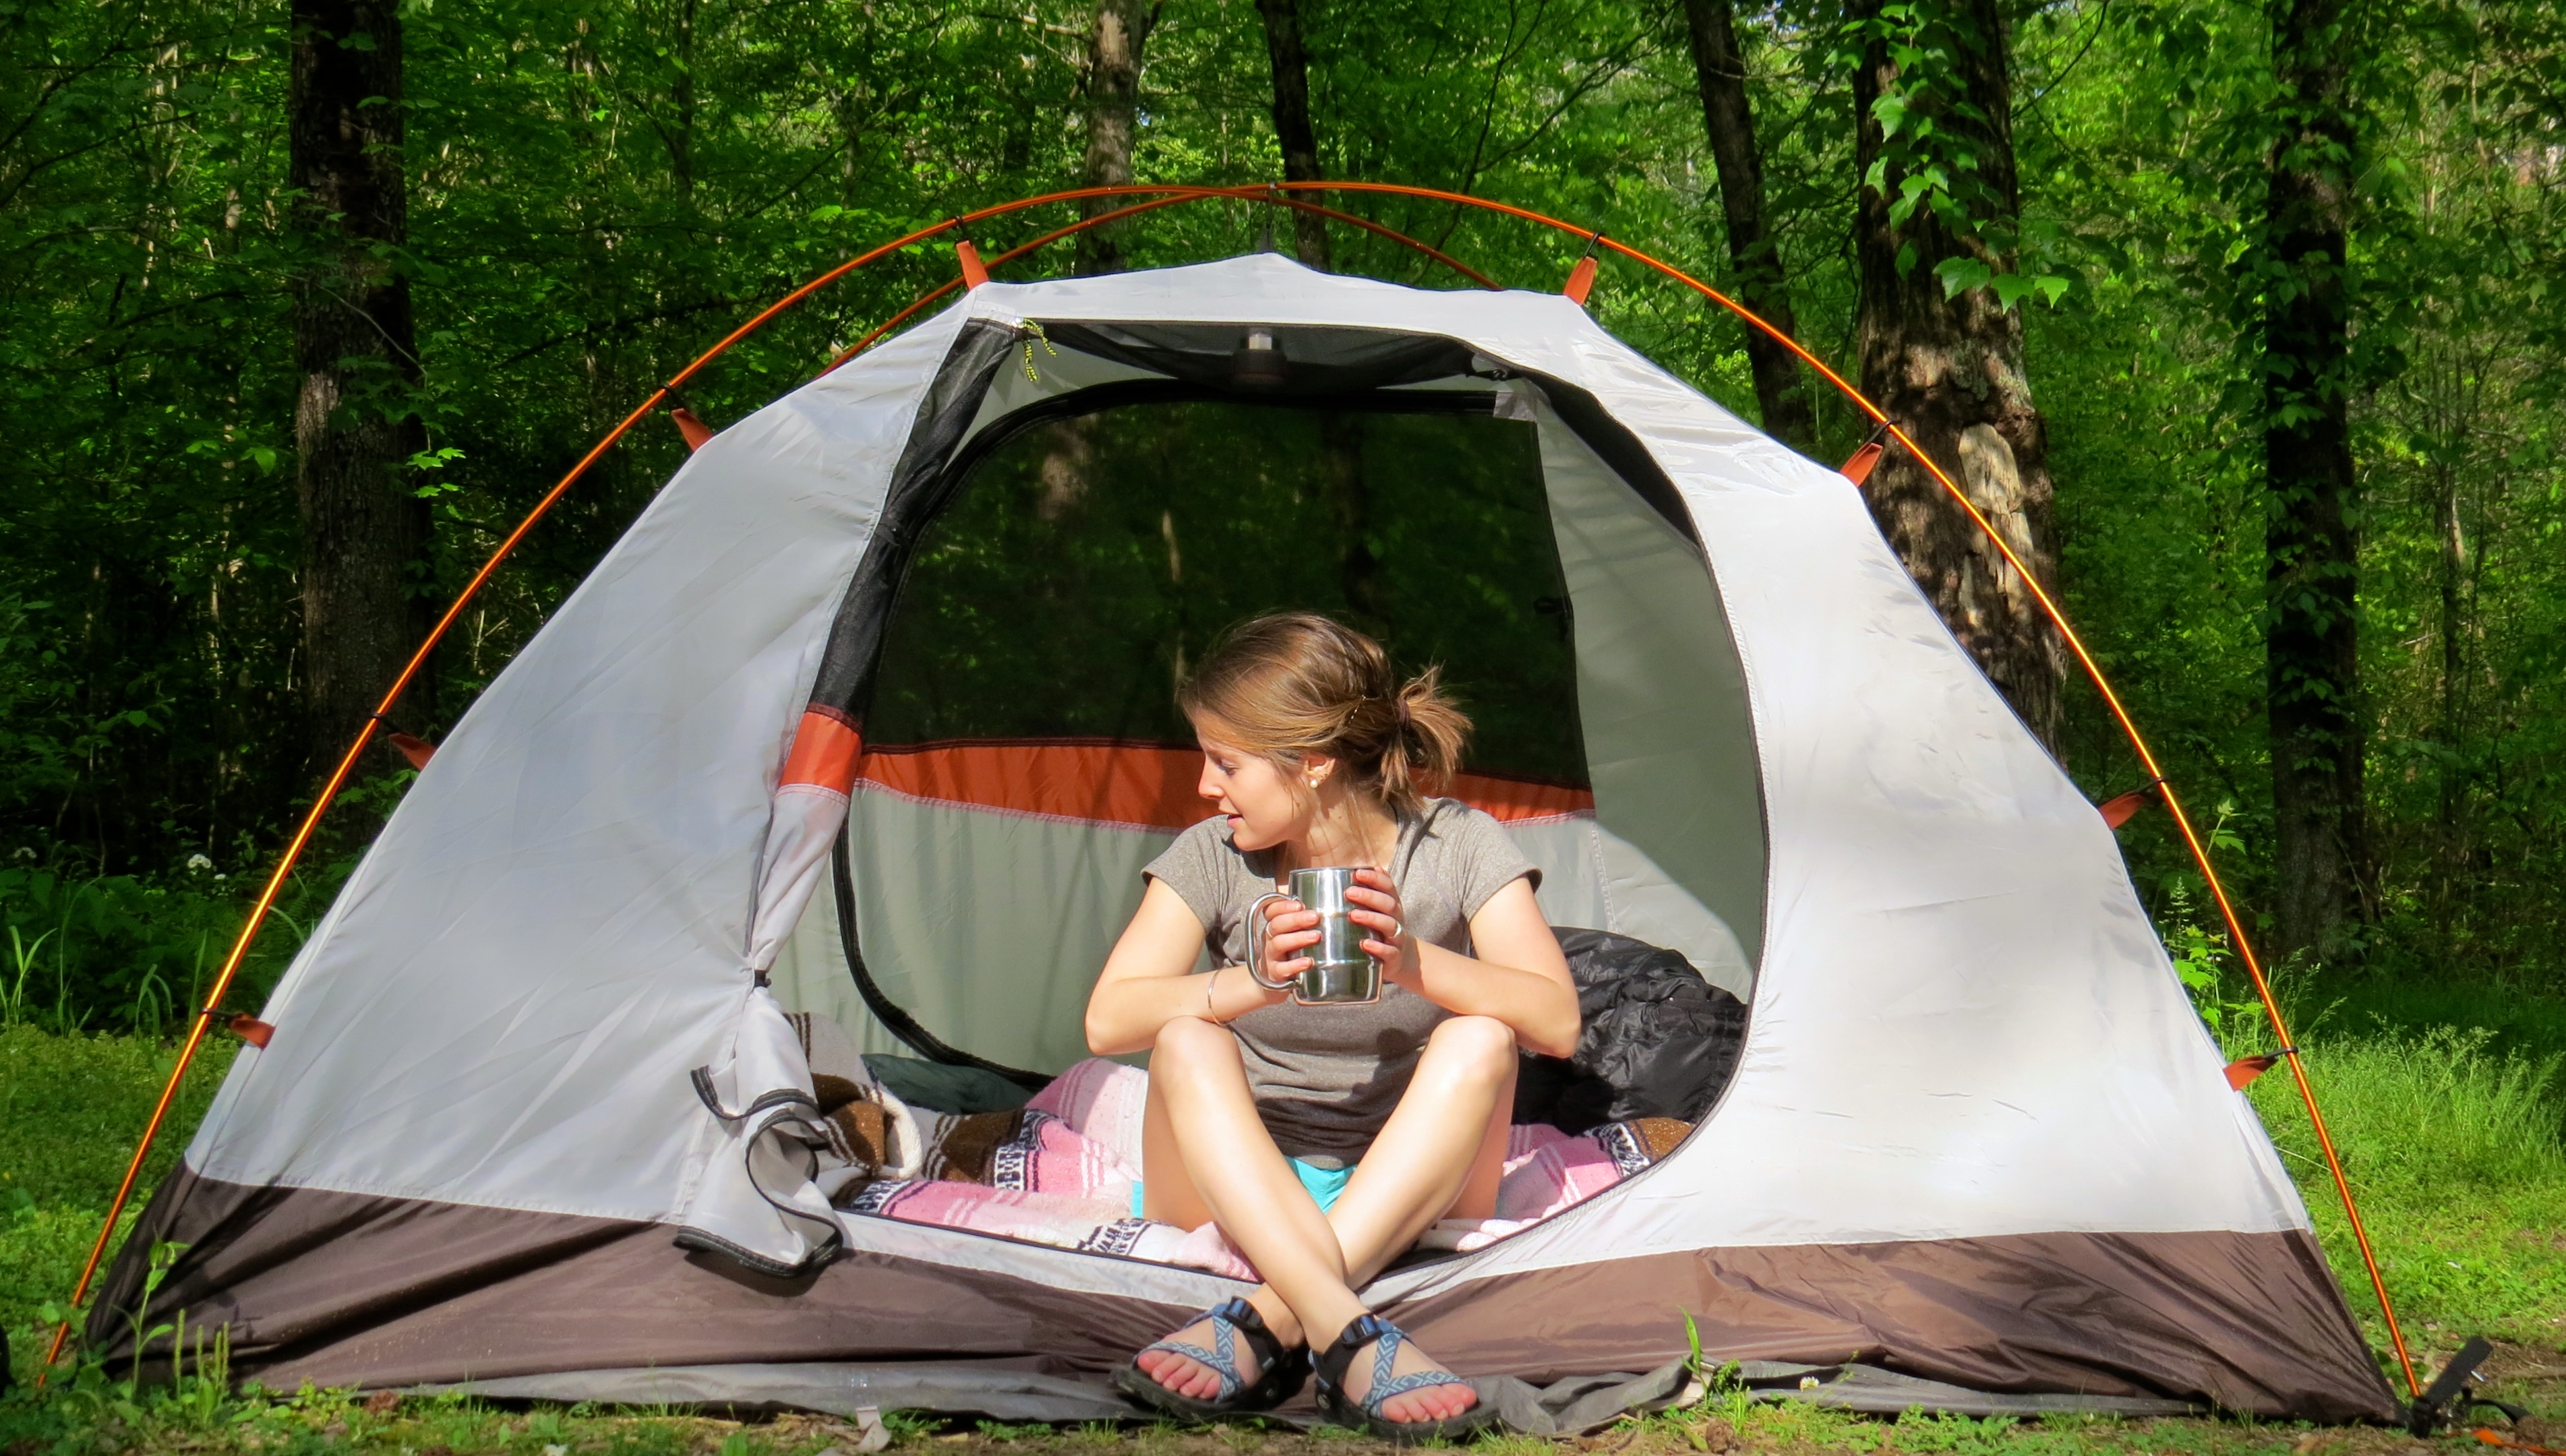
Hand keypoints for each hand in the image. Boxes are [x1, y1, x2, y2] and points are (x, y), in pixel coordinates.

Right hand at [1253, 895, 1321, 989]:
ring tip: (1315, 936)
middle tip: (1314, 917)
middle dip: (1296, 919)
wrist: (1271, 986)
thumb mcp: (1293, 937)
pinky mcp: (1275, 975)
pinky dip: (1295, 965)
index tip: (1299, 905)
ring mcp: (1271, 957)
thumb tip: (1328, 908)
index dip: (1282, 906)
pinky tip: (1307, 962)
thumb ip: (1305, 923)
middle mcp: (1270, 939)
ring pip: (1278, 943)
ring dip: (1297, 938)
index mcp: (1275, 927)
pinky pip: (1282, 969)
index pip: (1272, 911)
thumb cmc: (1288, 957)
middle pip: (1276, 924)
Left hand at [1347, 868, 1418, 989]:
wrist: (1398, 958)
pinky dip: (1378, 947)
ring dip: (1372, 918)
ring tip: (1353, 915)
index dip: (1375, 878)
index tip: (1357, 872)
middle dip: (1370, 896)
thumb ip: (1370, 891)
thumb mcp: (1376, 910)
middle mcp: (1397, 918)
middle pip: (1388, 904)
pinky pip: (1389, 952)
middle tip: (1349, 892)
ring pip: (1390, 925)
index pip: (1388, 886)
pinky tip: (1364, 943)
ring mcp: (1397, 938)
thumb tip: (1362, 868)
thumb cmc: (1379, 929)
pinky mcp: (1394, 957)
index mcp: (1391, 904)